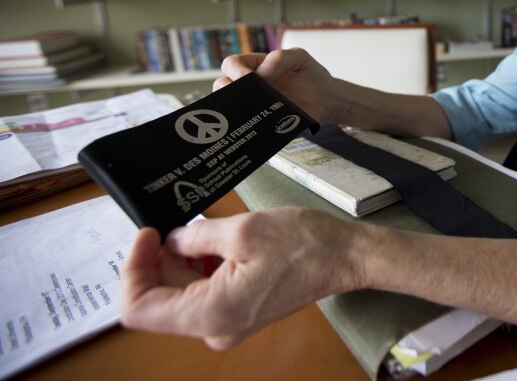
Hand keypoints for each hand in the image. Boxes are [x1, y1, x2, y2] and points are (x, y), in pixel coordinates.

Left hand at [121, 208, 361, 348]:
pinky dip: (200, 268)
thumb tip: (170, 241)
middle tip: (177, 225)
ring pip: (180, 294)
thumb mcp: (242, 230)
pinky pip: (202, 294)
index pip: (138, 308)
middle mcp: (214, 329)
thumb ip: (194, 237)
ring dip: (182, 262)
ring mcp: (226, 325)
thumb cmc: (303, 245)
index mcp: (210, 314)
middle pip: (160, 299)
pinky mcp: (237, 315)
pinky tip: (218, 245)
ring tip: (206, 232)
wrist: (344, 257)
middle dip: (160, 260)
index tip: (148, 235)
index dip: (133, 269)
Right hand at [213, 49, 338, 121]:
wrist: (327, 101)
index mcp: (256, 65)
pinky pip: (246, 127)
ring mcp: (254, 105)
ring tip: (247, 114)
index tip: (248, 78)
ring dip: (233, 110)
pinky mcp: (262, 122)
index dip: (235, 70)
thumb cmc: (312, 75)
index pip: (233, 64)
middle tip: (244, 98)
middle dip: (226, 90)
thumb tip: (262, 71)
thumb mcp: (301, 59)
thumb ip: (282, 57)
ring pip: (230, 108)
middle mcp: (251, 85)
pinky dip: (245, 128)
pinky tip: (253, 129)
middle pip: (222, 85)